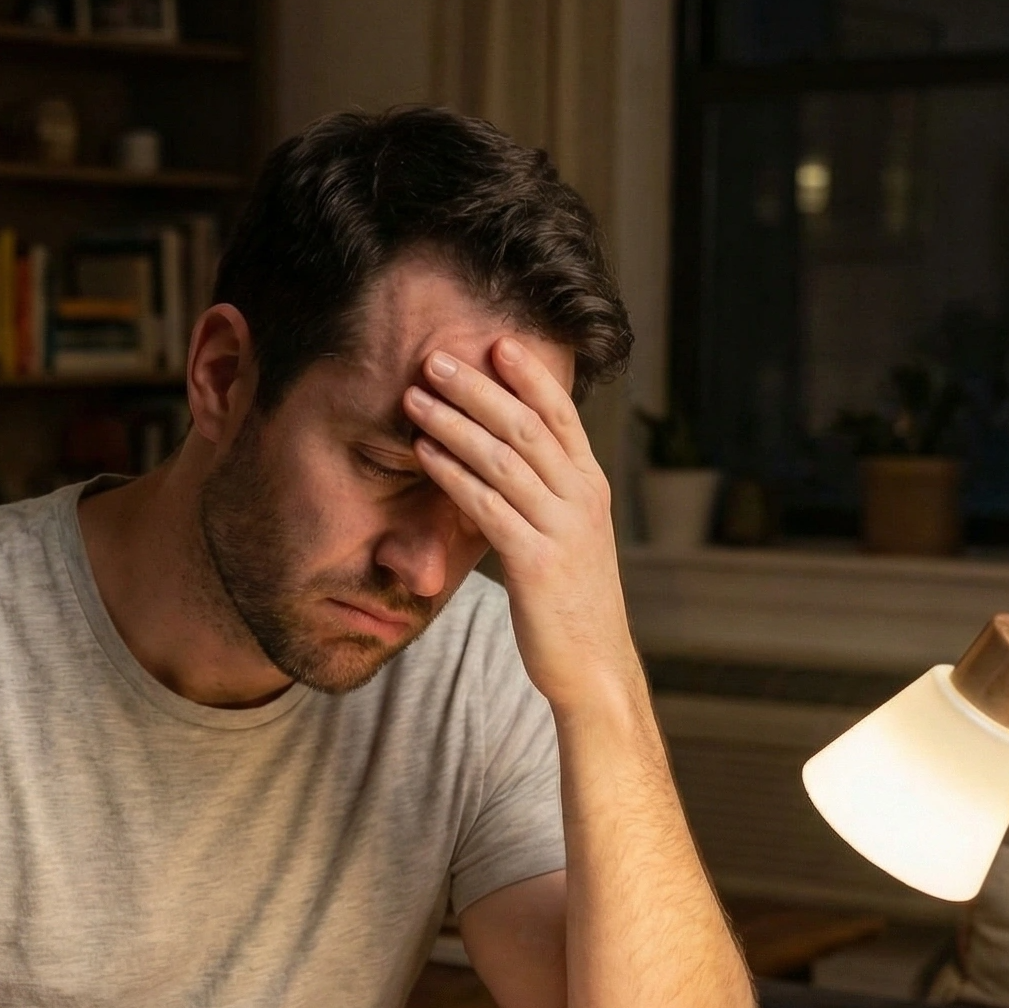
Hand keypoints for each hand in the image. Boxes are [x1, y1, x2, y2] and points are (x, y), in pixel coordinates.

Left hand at [404, 336, 638, 712]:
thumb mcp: (568, 537)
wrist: (593, 665)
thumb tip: (503, 461)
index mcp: (590, 487)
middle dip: (478, 387)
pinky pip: (487, 505)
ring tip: (415, 398)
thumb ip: (545, 495)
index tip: (496, 342)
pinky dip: (453, 473)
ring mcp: (561, 529)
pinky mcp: (536, 562)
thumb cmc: (570, 602)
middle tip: (435, 358)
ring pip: (503, 459)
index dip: (530, 375)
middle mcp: (581, 499)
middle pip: (527, 426)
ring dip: (454, 422)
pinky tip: (424, 454)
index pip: (562, 416)